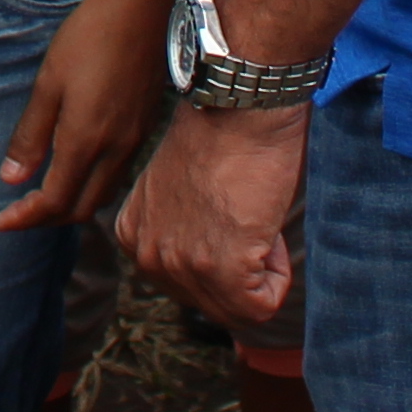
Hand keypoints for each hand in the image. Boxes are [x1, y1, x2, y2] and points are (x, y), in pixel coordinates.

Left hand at [0, 0, 170, 229]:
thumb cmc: (88, 38)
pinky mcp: (145, 128)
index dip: (26, 218)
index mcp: (86, 142)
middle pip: (82, 209)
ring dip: (72, 204)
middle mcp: (115, 151)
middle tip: (20, 211)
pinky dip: (93, 185)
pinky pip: (119, 174)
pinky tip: (76, 168)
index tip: (0, 223)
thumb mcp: (48, 83)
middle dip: (48, 218)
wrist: (142, 9)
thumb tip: (11, 180)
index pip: (55, 202)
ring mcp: (135, 141)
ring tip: (44, 194)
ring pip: (103, 194)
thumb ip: (31, 135)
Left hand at [118, 98, 310, 319]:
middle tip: (248, 216)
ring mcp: (180, 263)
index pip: (188, 284)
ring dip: (262, 269)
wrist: (240, 103)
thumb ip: (178, 229)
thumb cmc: (223, 134)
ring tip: (255, 218)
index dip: (223, 254)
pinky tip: (265, 227)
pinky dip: (277, 274)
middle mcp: (147, 255)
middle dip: (243, 269)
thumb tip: (205, 260)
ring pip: (239, 308)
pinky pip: (261, 304)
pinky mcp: (219, 267)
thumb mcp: (178, 190)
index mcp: (133, 235)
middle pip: (213, 303)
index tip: (227, 208)